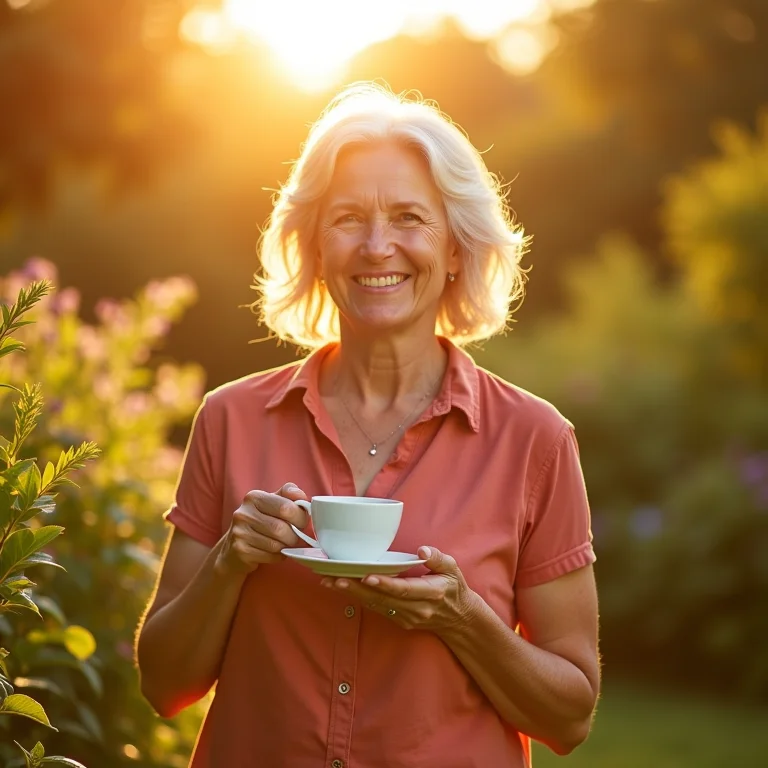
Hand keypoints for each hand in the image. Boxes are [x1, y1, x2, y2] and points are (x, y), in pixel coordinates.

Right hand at [215, 483, 307, 576]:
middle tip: (295, 537)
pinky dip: (278, 556)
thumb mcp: (272, 502)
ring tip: (283, 544)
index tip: (301, 522)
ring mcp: (239, 533)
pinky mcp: (240, 551)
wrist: (232, 549)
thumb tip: (302, 497)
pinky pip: (270, 556)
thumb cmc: (260, 523)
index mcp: (253, 497)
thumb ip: (289, 494)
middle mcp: (243, 513)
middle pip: (281, 528)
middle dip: (294, 535)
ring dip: (286, 547)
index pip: (286, 507)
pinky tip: (274, 552)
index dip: (300, 517)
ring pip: (276, 544)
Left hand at [321, 546, 477, 633]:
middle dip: (357, 588)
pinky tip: (342, 588)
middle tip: (334, 578)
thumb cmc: (453, 588)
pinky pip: (376, 608)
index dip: (385, 584)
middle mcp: (416, 608)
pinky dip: (358, 598)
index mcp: (430, 593)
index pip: (404, 590)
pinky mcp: (398, 620)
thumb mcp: (453, 568)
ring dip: (352, 594)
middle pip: (383, 599)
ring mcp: (406, 617)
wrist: (458, 619)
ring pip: (375, 605)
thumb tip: (422, 551)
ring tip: (329, 581)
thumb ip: (438, 558)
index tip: (367, 576)